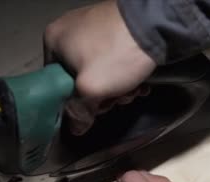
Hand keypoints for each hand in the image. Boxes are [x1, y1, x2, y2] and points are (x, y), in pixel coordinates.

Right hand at [44, 0, 155, 134]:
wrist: (156, 24)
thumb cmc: (115, 54)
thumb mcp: (90, 88)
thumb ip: (78, 111)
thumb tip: (76, 129)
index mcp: (54, 40)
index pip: (54, 82)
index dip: (73, 101)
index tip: (92, 110)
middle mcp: (69, 30)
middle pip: (78, 78)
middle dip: (101, 96)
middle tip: (116, 100)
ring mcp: (93, 29)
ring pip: (99, 72)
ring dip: (116, 89)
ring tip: (133, 91)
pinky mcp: (115, 30)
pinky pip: (112, 60)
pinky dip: (124, 75)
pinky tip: (139, 83)